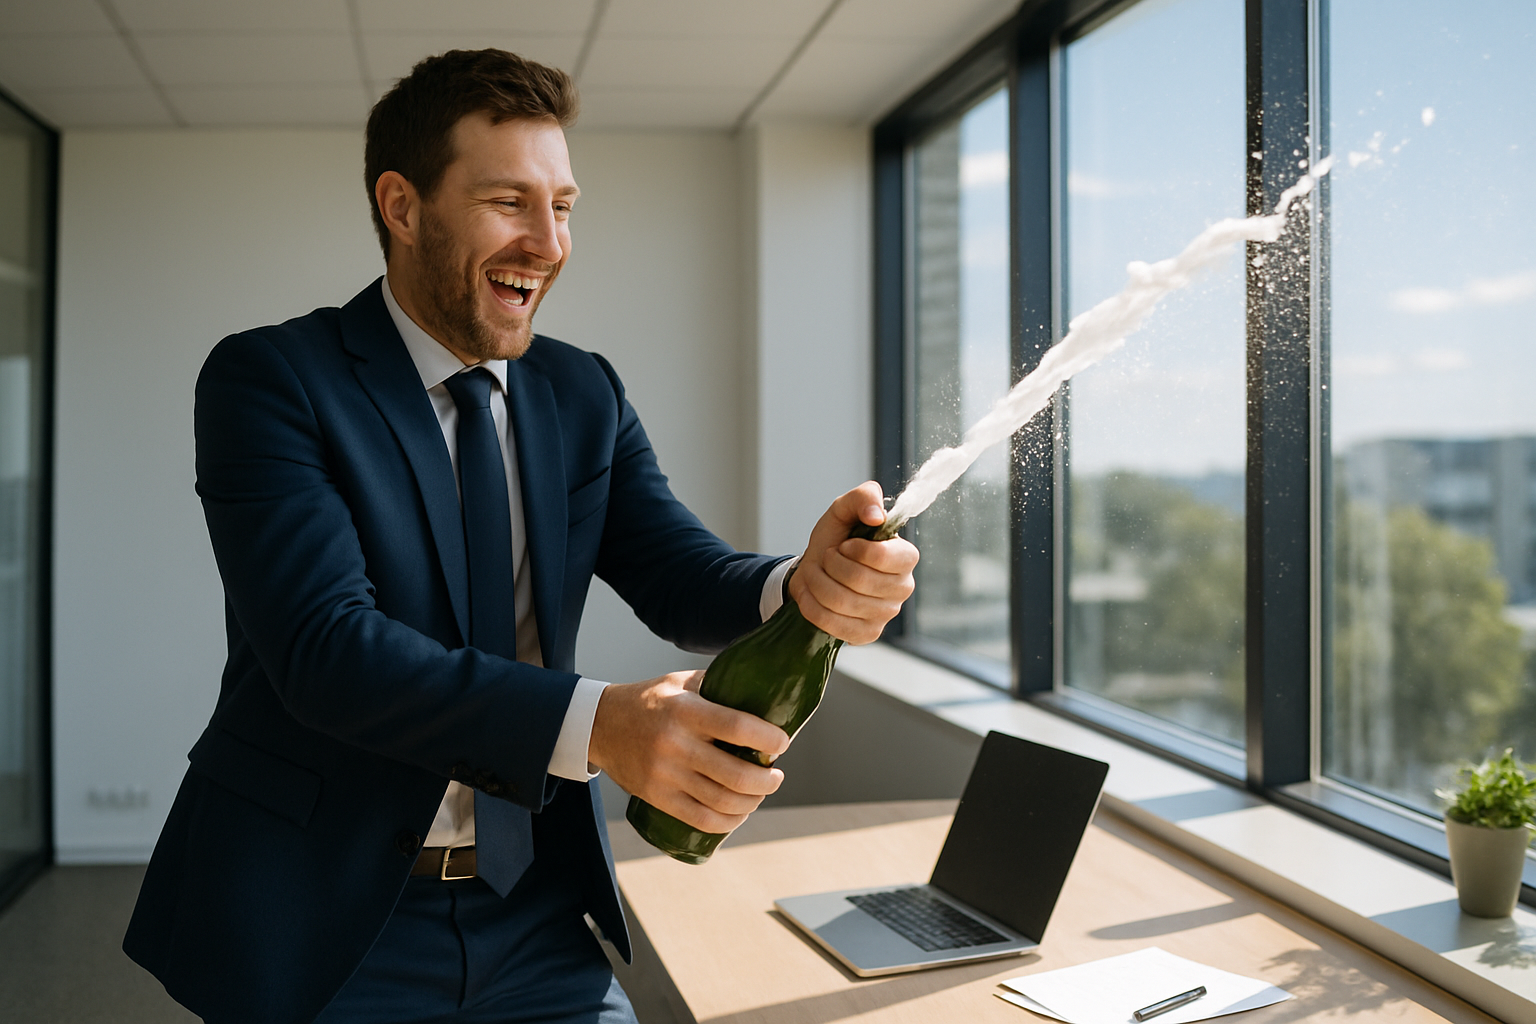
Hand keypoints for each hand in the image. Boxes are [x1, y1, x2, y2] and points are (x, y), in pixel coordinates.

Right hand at [588, 671, 788, 833]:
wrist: (599, 725)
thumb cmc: (648, 700)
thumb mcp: (680, 682)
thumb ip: (717, 685)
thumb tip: (761, 691)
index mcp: (685, 710)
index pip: (737, 727)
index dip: (768, 739)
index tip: (782, 742)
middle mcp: (675, 744)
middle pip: (735, 774)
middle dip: (767, 780)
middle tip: (776, 774)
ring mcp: (665, 774)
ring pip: (722, 801)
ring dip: (752, 802)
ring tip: (761, 792)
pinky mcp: (657, 797)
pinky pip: (700, 819)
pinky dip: (728, 822)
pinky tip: (739, 813)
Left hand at [790, 481, 918, 644]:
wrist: (814, 572)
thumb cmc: (835, 541)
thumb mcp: (844, 510)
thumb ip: (863, 497)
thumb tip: (876, 515)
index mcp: (905, 556)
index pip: (881, 557)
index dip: (853, 550)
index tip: (844, 545)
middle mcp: (902, 588)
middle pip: (858, 581)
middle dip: (830, 565)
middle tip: (827, 558)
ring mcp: (886, 614)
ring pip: (841, 602)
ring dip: (817, 583)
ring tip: (818, 574)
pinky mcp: (867, 634)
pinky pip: (831, 623)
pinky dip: (812, 606)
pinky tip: (815, 595)